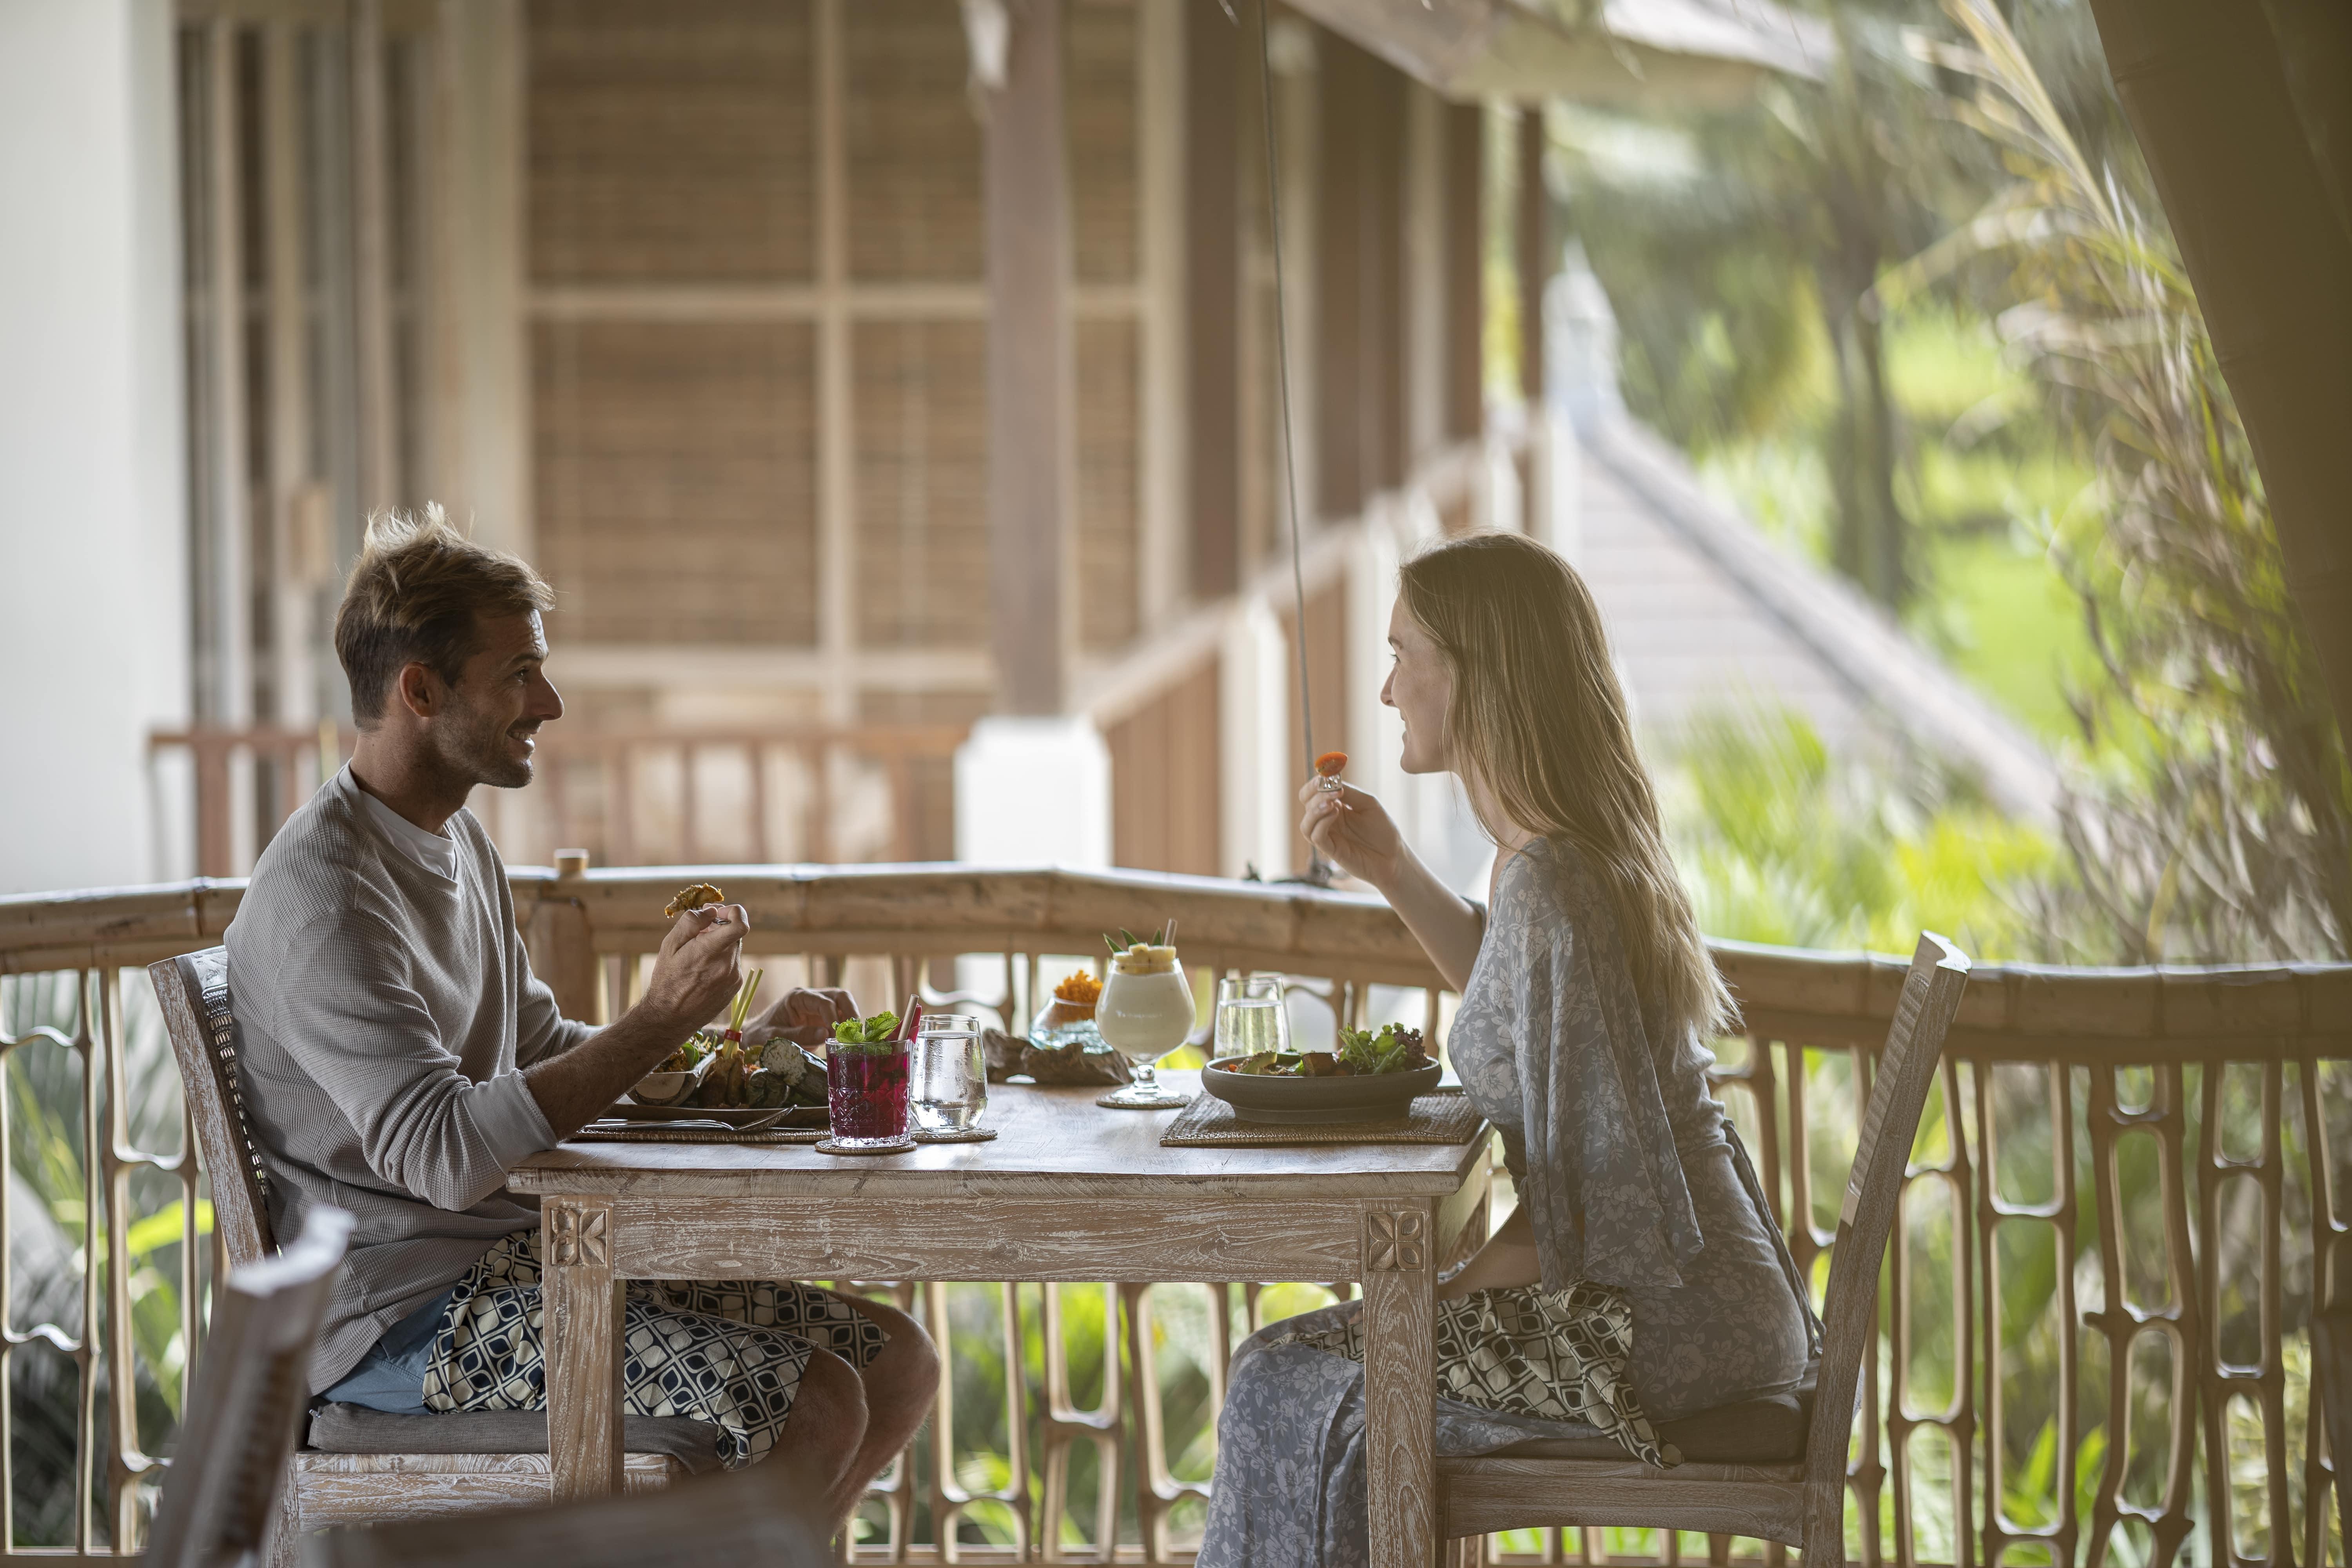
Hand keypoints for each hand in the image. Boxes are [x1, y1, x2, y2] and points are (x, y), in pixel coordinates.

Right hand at [639, 904, 748, 1036]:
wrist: (670, 1017)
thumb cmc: (667, 979)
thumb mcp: (669, 946)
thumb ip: (691, 923)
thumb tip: (712, 910)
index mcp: (710, 952)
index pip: (740, 925)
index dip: (734, 912)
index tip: (719, 912)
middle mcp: (727, 964)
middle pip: (734, 934)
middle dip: (720, 928)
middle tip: (700, 933)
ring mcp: (734, 977)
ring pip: (733, 948)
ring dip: (720, 945)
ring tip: (698, 956)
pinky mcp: (736, 986)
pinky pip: (733, 963)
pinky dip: (722, 959)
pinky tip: (704, 970)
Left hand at [741, 986, 857, 1048]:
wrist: (753, 1038)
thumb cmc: (759, 1036)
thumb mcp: (775, 1037)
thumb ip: (799, 1035)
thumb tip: (827, 1034)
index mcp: (797, 997)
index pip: (824, 1002)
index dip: (833, 1018)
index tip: (836, 1036)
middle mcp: (810, 998)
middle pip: (840, 996)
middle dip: (850, 1013)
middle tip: (855, 1033)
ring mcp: (817, 1008)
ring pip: (844, 1005)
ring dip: (851, 1020)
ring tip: (854, 1038)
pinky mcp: (822, 1019)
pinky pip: (840, 1019)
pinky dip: (847, 1027)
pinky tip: (849, 1040)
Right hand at [1298, 777, 1404, 889]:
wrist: (1394, 856)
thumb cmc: (1383, 830)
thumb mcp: (1368, 803)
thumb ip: (1349, 792)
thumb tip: (1331, 782)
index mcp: (1335, 807)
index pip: (1312, 793)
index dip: (1314, 784)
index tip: (1324, 777)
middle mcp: (1328, 821)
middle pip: (1306, 805)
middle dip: (1315, 794)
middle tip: (1334, 790)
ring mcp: (1328, 836)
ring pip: (1306, 823)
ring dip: (1315, 810)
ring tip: (1332, 803)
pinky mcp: (1332, 851)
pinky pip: (1316, 836)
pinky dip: (1321, 823)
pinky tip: (1335, 813)